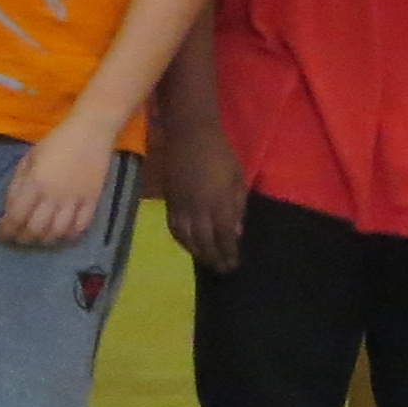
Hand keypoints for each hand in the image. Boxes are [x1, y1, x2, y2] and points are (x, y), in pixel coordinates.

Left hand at [0, 123, 115, 248]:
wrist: (91, 131)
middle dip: (23, 238)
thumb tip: (11, 208)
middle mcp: (54, 196)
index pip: (16, 217)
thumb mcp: (29, 158)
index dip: (6, 230)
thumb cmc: (56, 142)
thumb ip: (18, 184)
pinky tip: (62, 234)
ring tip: (39, 238)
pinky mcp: (93, 200)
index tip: (2, 233)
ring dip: (45, 239)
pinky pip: (81, 226)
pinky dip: (70, 235)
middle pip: (36, 229)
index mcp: (35, 183)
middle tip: (19, 238)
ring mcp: (75, 200)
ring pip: (57, 232)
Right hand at [158, 119, 246, 272]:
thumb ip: (237, 207)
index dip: (229, 252)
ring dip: (198, 253)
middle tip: (222, 270)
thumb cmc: (220, 154)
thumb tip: (235, 233)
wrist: (190, 137)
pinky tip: (189, 246)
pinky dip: (181, 241)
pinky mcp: (169, 202)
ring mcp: (181, 206)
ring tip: (208, 262)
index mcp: (219, 202)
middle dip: (214, 258)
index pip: (224, 236)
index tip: (234, 264)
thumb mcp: (238, 178)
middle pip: (205, 242)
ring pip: (187, 238)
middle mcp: (198, 209)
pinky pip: (174, 228)